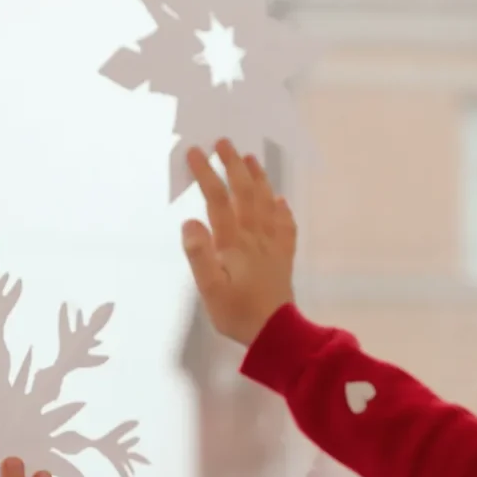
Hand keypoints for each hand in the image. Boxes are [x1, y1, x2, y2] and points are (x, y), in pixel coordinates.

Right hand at [183, 139, 296, 344]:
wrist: (277, 333)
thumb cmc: (238, 314)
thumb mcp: (209, 289)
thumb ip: (199, 255)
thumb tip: (190, 222)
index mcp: (233, 243)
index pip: (217, 200)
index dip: (206, 174)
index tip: (194, 152)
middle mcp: (255, 237)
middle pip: (245, 193)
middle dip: (233, 165)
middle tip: (223, 142)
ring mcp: (272, 246)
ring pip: (267, 204)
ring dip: (258, 179)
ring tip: (251, 158)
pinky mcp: (283, 258)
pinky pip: (286, 227)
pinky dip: (282, 210)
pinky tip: (281, 201)